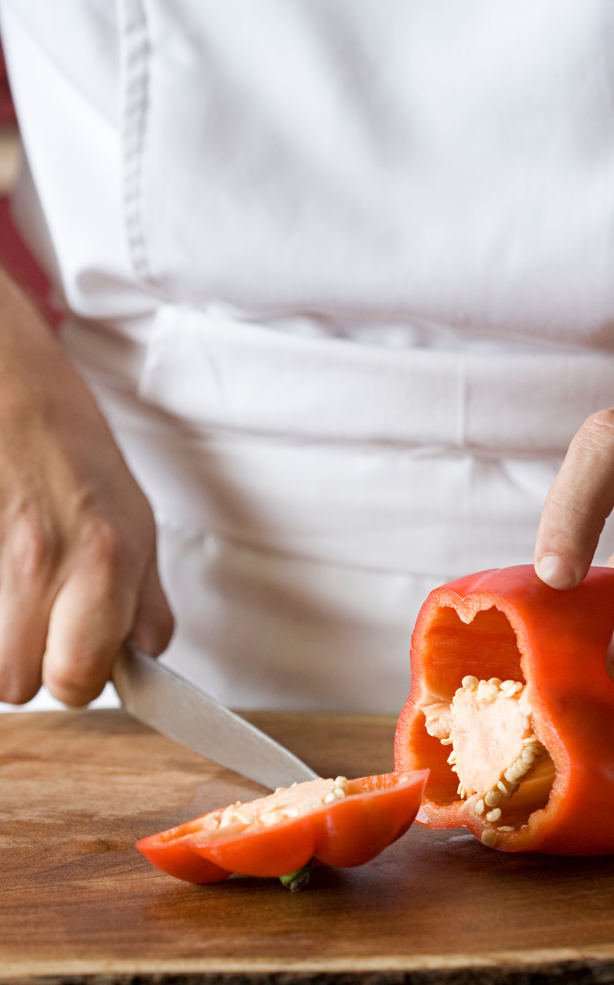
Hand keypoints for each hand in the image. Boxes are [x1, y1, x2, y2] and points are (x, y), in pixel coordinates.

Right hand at [0, 271, 172, 705]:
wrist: (8, 384)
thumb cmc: (72, 449)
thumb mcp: (136, 519)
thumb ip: (144, 598)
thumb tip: (145, 658)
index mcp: (107, 558)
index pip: (78, 679)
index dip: (77, 678)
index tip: (76, 659)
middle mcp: (46, 559)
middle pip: (15, 684)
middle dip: (28, 666)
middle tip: (36, 622)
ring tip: (12, 591)